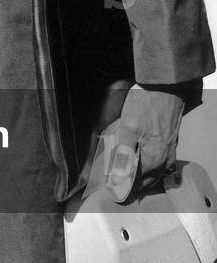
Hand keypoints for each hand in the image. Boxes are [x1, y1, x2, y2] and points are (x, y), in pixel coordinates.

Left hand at [105, 83, 182, 201]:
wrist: (163, 87)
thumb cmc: (144, 104)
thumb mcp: (129, 128)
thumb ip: (124, 155)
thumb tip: (118, 180)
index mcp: (153, 160)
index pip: (135, 184)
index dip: (120, 188)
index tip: (107, 190)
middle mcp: (164, 161)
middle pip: (145, 181)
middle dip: (129, 184)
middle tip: (112, 184)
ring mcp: (169, 153)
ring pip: (153, 173)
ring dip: (138, 176)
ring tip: (122, 175)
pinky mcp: (170, 145)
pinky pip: (158, 164)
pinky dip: (147, 167)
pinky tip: (137, 161)